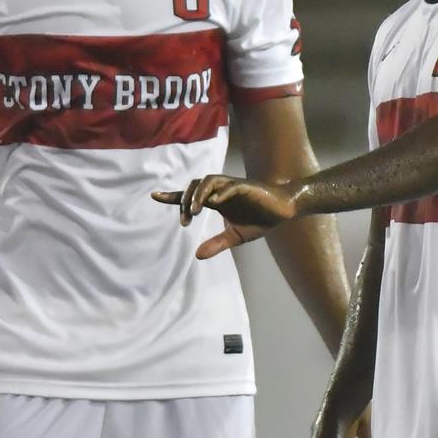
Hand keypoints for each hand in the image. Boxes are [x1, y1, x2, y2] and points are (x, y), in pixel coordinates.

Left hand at [151, 175, 300, 259]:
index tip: (154, 196)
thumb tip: (197, 256)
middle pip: (195, 185)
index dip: (172, 196)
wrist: (283, 210)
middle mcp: (220, 190)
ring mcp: (232, 186)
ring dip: (199, 194)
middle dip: (185, 200)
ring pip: (209, 181)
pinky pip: (230, 186)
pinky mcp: (246, 186)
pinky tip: (214, 202)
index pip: (190, 195)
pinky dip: (220, 192)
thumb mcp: (235, 237)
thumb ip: (217, 244)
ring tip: (194, 211)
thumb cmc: (259, 219)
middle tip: (185, 220)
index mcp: (216, 200)